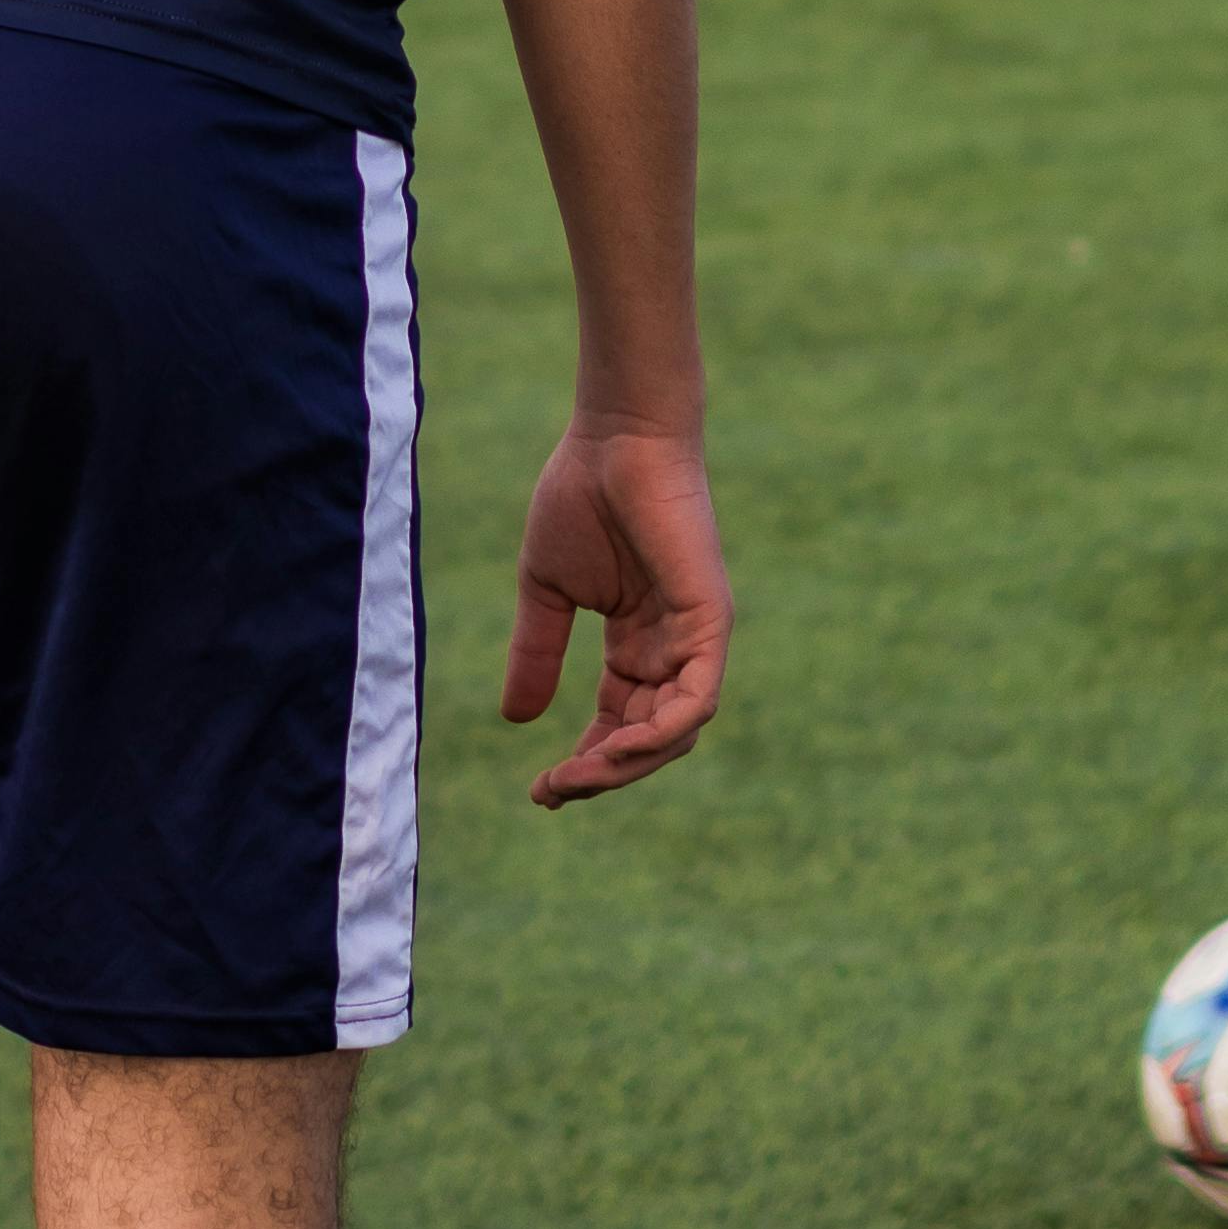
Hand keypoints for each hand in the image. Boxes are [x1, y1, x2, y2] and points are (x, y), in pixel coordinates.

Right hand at [502, 420, 730, 806]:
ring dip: (627, 764)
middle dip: (602, 773)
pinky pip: (697, 700)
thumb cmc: (581, 496)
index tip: (541, 789)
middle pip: (648, 739)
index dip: (584, 762)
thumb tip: (516, 721)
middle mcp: (672, 649)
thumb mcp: (547, 591)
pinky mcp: (711, 621)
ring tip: (577, 776)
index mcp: (637, 643)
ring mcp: (696, 637)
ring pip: (675, 732)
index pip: (618, 723)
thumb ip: (536, 652)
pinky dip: (661, 733)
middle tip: (555, 791)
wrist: (614, 437)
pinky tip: (617, 747)